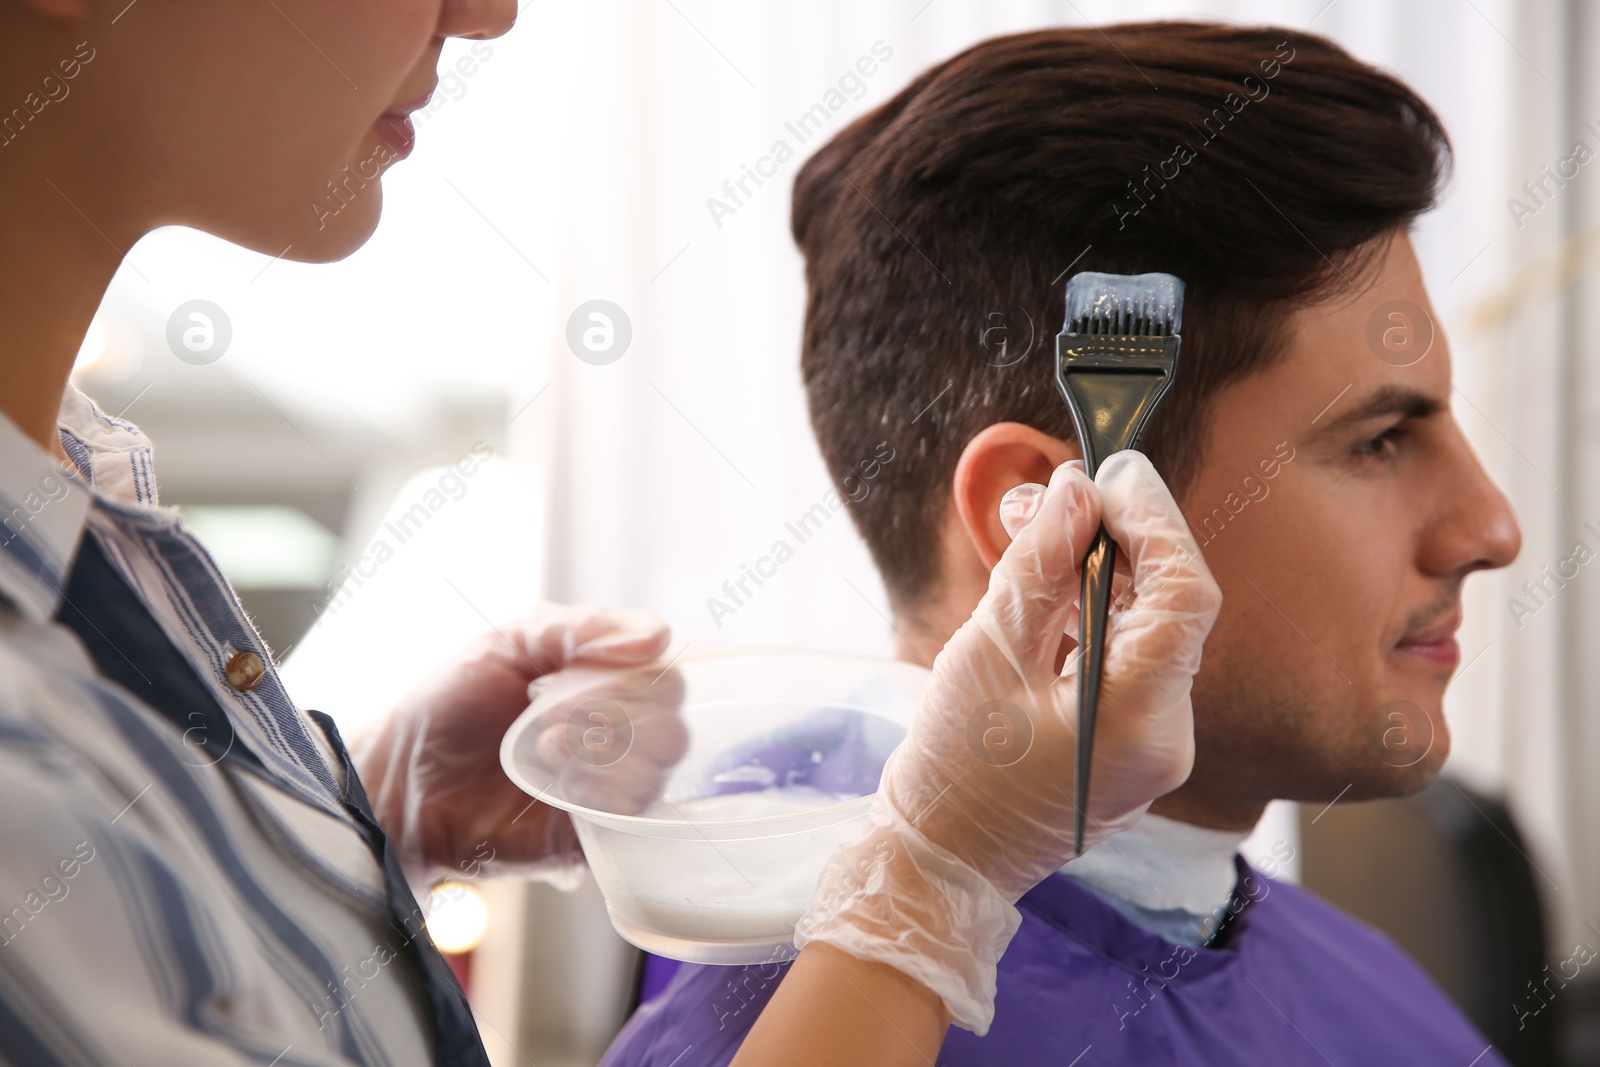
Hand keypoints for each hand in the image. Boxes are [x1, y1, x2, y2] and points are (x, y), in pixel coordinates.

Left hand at [347, 602, 670, 885]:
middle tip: (553, 716)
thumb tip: (658, 635)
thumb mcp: (510, 642)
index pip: (666, 680)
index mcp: (607, 689)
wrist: (398, 780)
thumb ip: (582, 628)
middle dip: (618, 717)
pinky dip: (599, 798)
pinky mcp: (588, 841)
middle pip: (671, 731)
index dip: (636, 677)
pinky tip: (554, 784)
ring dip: (604, 757)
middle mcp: (617, 742)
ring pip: (655, 776)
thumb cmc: (450, 706)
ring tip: (546, 750)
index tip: (574, 678)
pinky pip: (628, 826)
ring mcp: (604, 794)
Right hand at [794, 451, 1220, 1033]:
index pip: (1185, 593)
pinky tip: (1040, 580)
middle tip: (1050, 491)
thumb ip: (1038, 566)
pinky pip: (1125, 659)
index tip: (1109, 472)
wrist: (939, 863)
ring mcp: (1152, 744)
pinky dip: (1088, 613)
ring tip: (1027, 524)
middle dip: (1113, 536)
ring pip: (1144, 628)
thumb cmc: (953, 771)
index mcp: (1141, 720)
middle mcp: (1167, 735)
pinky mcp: (1128, 743)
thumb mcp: (987, 653)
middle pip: (1167, 606)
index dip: (1154, 520)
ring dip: (1093, 570)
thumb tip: (1075, 489)